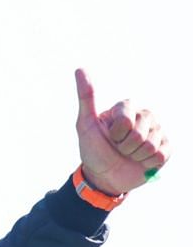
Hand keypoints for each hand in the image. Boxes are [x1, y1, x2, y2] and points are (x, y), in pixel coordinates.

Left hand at [75, 68, 169, 194]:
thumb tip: (79, 69)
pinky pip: (162, 154)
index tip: (108, 137)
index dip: (116, 134)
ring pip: (151, 145)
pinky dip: (148, 163)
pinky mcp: (166, 148)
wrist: (104, 177)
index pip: (126, 121)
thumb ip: (86, 97)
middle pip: (139, 134)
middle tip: (118, 149)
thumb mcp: (85, 124)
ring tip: (128, 155)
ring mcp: (157, 132)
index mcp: (126, 108)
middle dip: (125, 147)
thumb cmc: (93, 150)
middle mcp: (144, 117)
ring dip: (135, 156)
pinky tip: (141, 161)